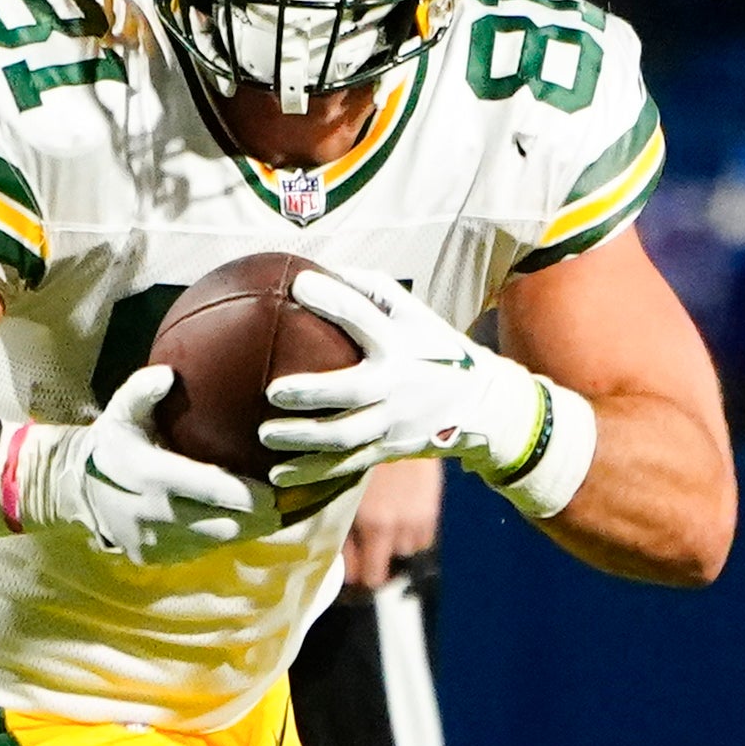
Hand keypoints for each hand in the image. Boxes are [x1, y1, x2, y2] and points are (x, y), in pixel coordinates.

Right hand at [10, 364, 275, 563]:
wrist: (74, 490)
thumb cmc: (111, 443)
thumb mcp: (119, 412)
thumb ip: (141, 391)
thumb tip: (166, 374)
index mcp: (151, 475)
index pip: (211, 490)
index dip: (248, 496)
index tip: (275, 492)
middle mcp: (154, 514)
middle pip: (222, 523)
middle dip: (257, 518)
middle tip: (283, 505)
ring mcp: (153, 541)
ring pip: (215, 541)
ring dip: (243, 531)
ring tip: (269, 516)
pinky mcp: (152, 558)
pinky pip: (198, 551)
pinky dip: (218, 539)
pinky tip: (235, 525)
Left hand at [260, 265, 555, 489]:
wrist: (480, 404)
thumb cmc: (434, 348)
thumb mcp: (415, 314)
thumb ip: (371, 289)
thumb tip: (315, 270)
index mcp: (401, 343)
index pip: (364, 316)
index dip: (333, 298)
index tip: (297, 284)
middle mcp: (397, 384)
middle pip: (351, 391)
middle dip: (311, 392)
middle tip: (272, 391)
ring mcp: (392, 421)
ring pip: (344, 436)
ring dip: (303, 439)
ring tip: (264, 435)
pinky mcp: (388, 450)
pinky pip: (345, 466)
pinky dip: (312, 473)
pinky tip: (277, 475)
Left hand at [341, 457, 442, 588]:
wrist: (401, 418)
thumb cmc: (361, 445)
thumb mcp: (340, 484)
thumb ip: (336, 520)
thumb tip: (332, 549)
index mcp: (372, 524)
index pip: (366, 574)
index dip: (353, 573)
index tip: (345, 565)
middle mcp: (398, 527)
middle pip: (384, 568)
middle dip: (371, 559)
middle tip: (360, 544)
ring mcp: (418, 519)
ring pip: (405, 551)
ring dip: (393, 544)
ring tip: (382, 522)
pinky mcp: (433, 508)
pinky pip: (423, 537)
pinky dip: (412, 532)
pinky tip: (402, 513)